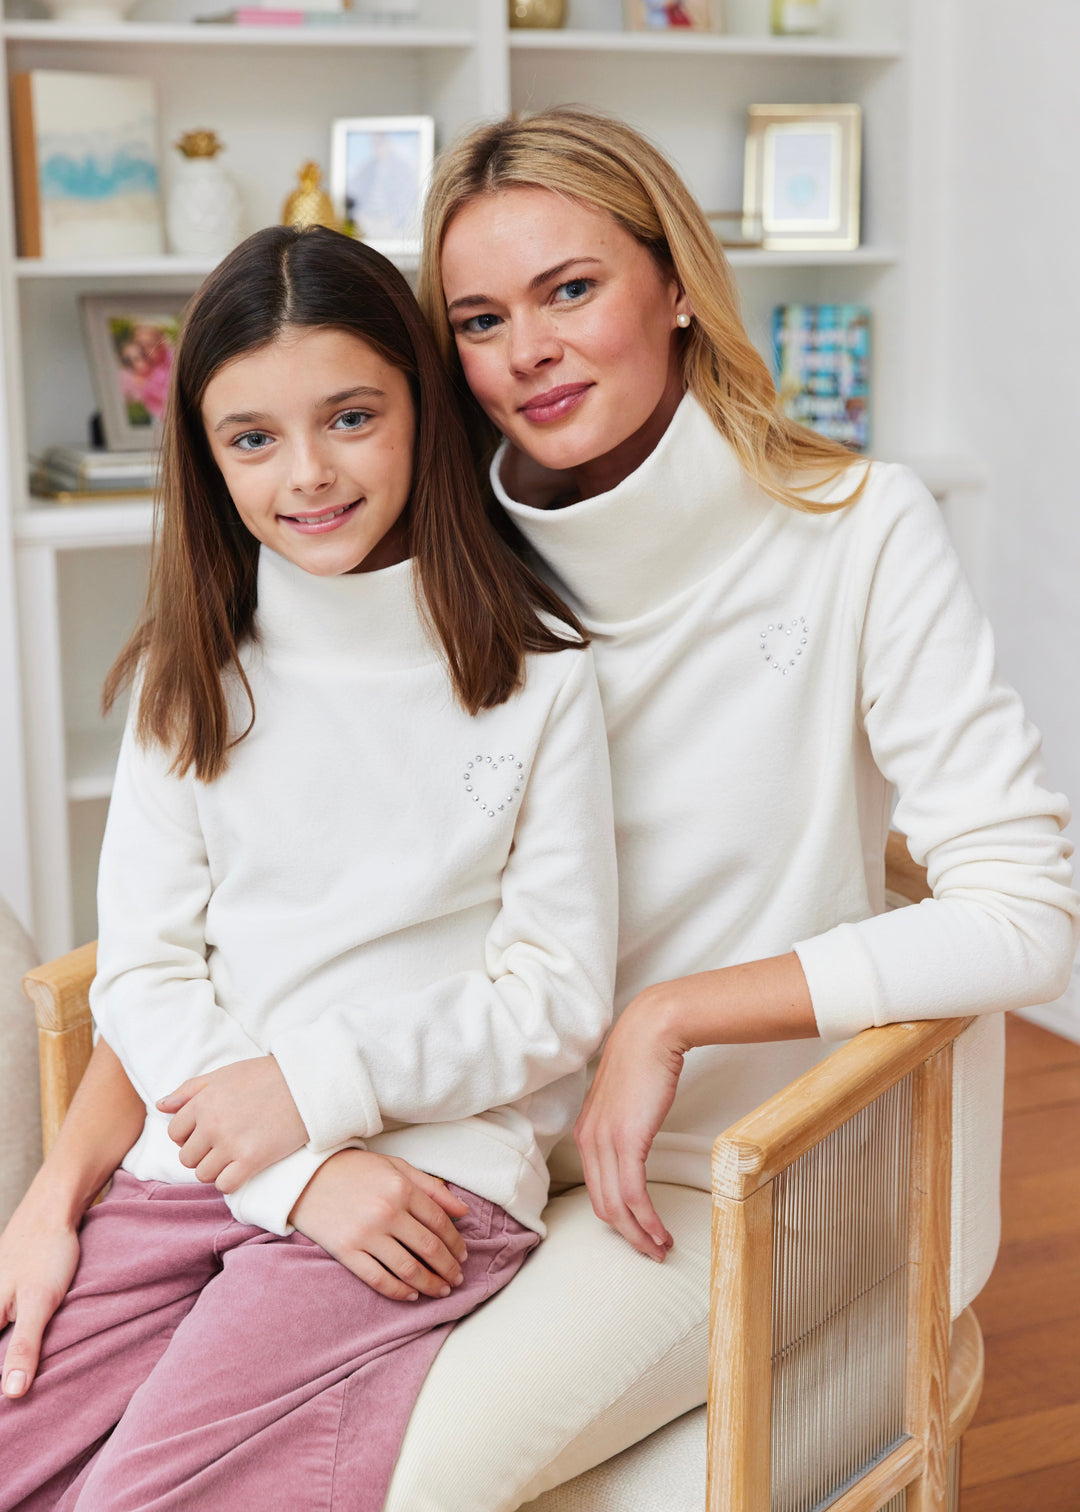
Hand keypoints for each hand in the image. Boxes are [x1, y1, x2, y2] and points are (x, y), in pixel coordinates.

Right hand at [0, 1186, 80, 1397]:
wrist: (54, 1207)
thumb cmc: (47, 1252)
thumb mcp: (40, 1302)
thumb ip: (25, 1347)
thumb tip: (11, 1394)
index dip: (1, 1376)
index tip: (8, 1400)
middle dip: (4, 1364)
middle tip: (17, 1392)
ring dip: (6, 1353)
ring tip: (20, 1382)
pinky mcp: (2, 1290)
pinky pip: (2, 1322)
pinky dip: (6, 1338)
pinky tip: (16, 1349)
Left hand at [157, 1056, 307, 1192]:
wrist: (307, 1084)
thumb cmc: (266, 1076)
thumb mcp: (225, 1074)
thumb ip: (189, 1090)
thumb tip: (160, 1106)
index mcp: (202, 1102)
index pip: (175, 1133)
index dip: (190, 1136)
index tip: (209, 1132)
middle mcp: (212, 1124)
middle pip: (187, 1158)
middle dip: (202, 1154)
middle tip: (224, 1144)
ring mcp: (231, 1143)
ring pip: (203, 1174)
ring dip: (216, 1169)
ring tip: (234, 1156)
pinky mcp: (252, 1160)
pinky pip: (225, 1185)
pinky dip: (231, 1181)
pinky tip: (243, 1168)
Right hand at [289, 1150, 470, 1302]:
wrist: (305, 1176)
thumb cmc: (354, 1169)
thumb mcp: (396, 1167)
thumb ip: (431, 1187)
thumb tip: (463, 1211)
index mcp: (401, 1188)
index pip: (440, 1223)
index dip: (456, 1243)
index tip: (463, 1256)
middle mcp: (387, 1212)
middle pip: (429, 1249)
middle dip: (448, 1268)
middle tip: (458, 1279)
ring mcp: (365, 1234)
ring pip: (408, 1269)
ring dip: (430, 1284)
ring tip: (441, 1290)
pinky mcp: (346, 1252)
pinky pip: (379, 1279)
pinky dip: (399, 1291)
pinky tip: (411, 1295)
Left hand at [574, 986, 683, 1262]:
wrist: (651, 1033)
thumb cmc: (644, 1061)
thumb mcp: (625, 1101)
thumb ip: (623, 1125)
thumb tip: (636, 1144)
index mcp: (585, 1133)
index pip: (595, 1189)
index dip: (616, 1218)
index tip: (637, 1232)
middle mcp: (588, 1141)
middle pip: (602, 1205)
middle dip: (627, 1235)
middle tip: (650, 1251)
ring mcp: (605, 1142)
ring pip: (616, 1206)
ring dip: (639, 1234)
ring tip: (660, 1248)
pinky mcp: (627, 1141)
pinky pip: (633, 1193)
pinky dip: (646, 1219)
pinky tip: (660, 1231)